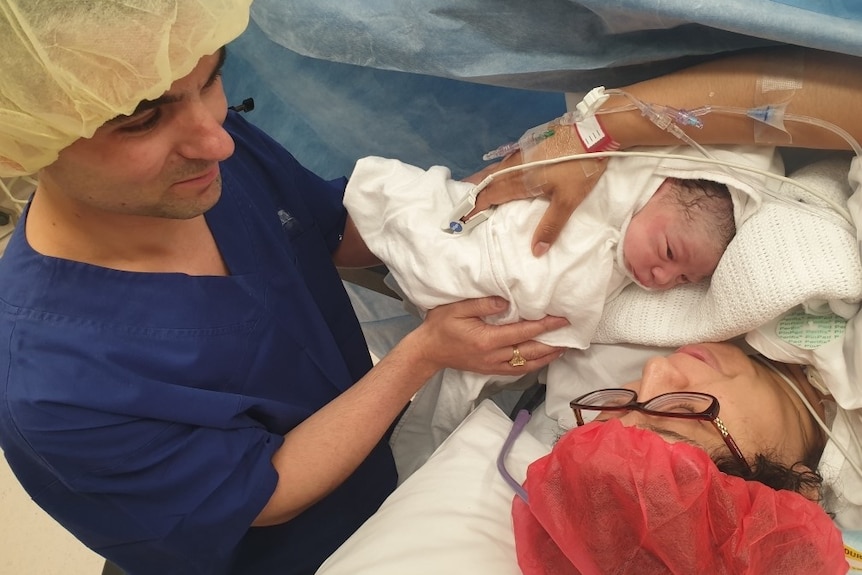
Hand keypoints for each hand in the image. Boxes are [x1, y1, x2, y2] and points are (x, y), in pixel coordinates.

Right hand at [413, 296, 568, 374]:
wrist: (428, 351)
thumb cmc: (440, 326)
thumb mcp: (457, 308)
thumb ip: (483, 303)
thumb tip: (507, 301)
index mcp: (487, 339)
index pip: (523, 332)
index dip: (545, 326)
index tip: (561, 319)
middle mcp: (493, 356)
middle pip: (530, 352)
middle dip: (552, 343)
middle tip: (570, 334)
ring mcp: (492, 365)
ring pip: (527, 365)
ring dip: (547, 357)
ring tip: (563, 348)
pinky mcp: (490, 370)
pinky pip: (517, 370)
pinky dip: (533, 365)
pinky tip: (542, 358)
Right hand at [462, 128, 607, 256]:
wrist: (593, 131)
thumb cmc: (579, 167)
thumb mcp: (568, 201)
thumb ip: (550, 226)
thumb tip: (536, 252)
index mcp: (519, 181)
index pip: (489, 196)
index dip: (474, 208)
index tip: (460, 218)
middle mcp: (515, 166)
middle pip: (487, 180)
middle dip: (472, 192)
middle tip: (459, 203)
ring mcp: (522, 153)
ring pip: (495, 168)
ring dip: (482, 180)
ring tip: (473, 187)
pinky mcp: (531, 144)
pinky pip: (505, 161)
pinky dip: (496, 170)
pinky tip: (500, 172)